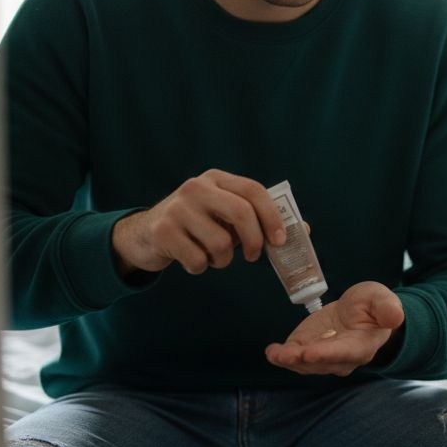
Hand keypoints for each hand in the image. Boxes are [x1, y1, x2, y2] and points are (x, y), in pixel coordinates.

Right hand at [112, 169, 285, 275]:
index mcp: (216, 179)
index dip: (272, 216)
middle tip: (253, 256)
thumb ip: (258, 220)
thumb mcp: (224, 216)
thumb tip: (302, 231)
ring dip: (222, 260)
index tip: (280, 240)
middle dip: (254, 241)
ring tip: (212, 256)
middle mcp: (196, 188)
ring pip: (220, 244)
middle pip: (241, 213)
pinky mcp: (163, 232)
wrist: (145, 234)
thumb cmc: (197, 227)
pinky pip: (198, 260)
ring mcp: (177, 208)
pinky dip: (201, 267)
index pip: (253, 190)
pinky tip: (192, 259)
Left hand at [265, 282, 404, 375]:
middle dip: (304, 359)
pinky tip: (272, 351)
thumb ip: (387, 308)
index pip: (344, 353)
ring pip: (305, 364)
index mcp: (361, 346)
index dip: (327, 354)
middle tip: (289, 354)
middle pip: (322, 362)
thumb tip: (395, 317)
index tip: (311, 352)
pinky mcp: (308, 349)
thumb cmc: (373, 306)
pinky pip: (294, 357)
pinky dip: (281, 356)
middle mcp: (342, 358)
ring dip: (289, 360)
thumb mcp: (381, 299)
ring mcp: (323, 356)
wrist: (359, 313)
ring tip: (275, 353)